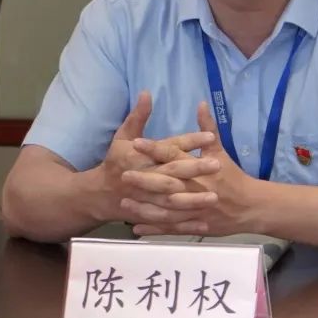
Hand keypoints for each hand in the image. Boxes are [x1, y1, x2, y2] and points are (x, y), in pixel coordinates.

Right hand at [95, 92, 219, 228]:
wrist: (99, 194)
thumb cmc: (115, 161)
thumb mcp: (123, 136)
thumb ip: (138, 116)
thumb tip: (147, 92)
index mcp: (141, 156)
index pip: (169, 146)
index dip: (189, 142)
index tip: (210, 138)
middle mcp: (144, 176)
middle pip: (172, 173)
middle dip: (195, 170)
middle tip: (217, 166)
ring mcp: (146, 199)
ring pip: (171, 200)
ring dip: (192, 200)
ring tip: (214, 197)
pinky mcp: (147, 215)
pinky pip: (167, 222)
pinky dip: (184, 224)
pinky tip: (203, 223)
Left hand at [126, 102, 261, 236]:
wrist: (251, 206)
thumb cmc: (233, 176)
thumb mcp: (221, 150)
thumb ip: (208, 127)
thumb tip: (201, 103)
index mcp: (200, 167)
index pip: (175, 155)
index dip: (156, 149)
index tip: (137, 143)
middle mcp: (195, 187)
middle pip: (167, 183)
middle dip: (145, 180)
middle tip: (124, 175)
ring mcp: (195, 209)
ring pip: (167, 209)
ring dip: (145, 207)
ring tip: (124, 204)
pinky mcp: (195, 225)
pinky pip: (172, 228)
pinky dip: (155, 229)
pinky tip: (137, 228)